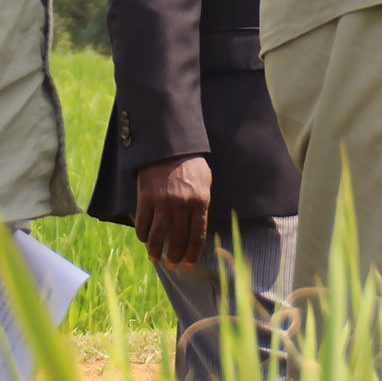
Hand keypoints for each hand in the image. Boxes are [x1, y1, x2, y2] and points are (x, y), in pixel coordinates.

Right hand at [134, 154, 211, 268]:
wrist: (169, 149)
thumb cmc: (191, 166)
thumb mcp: (205, 183)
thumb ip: (202, 205)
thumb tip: (197, 228)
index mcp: (200, 201)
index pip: (197, 235)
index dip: (193, 253)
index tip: (190, 264)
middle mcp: (182, 205)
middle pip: (178, 239)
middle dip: (175, 256)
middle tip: (173, 265)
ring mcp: (162, 203)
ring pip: (157, 236)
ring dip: (156, 251)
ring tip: (156, 259)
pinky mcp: (145, 200)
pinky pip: (143, 225)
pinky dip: (143, 236)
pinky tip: (145, 240)